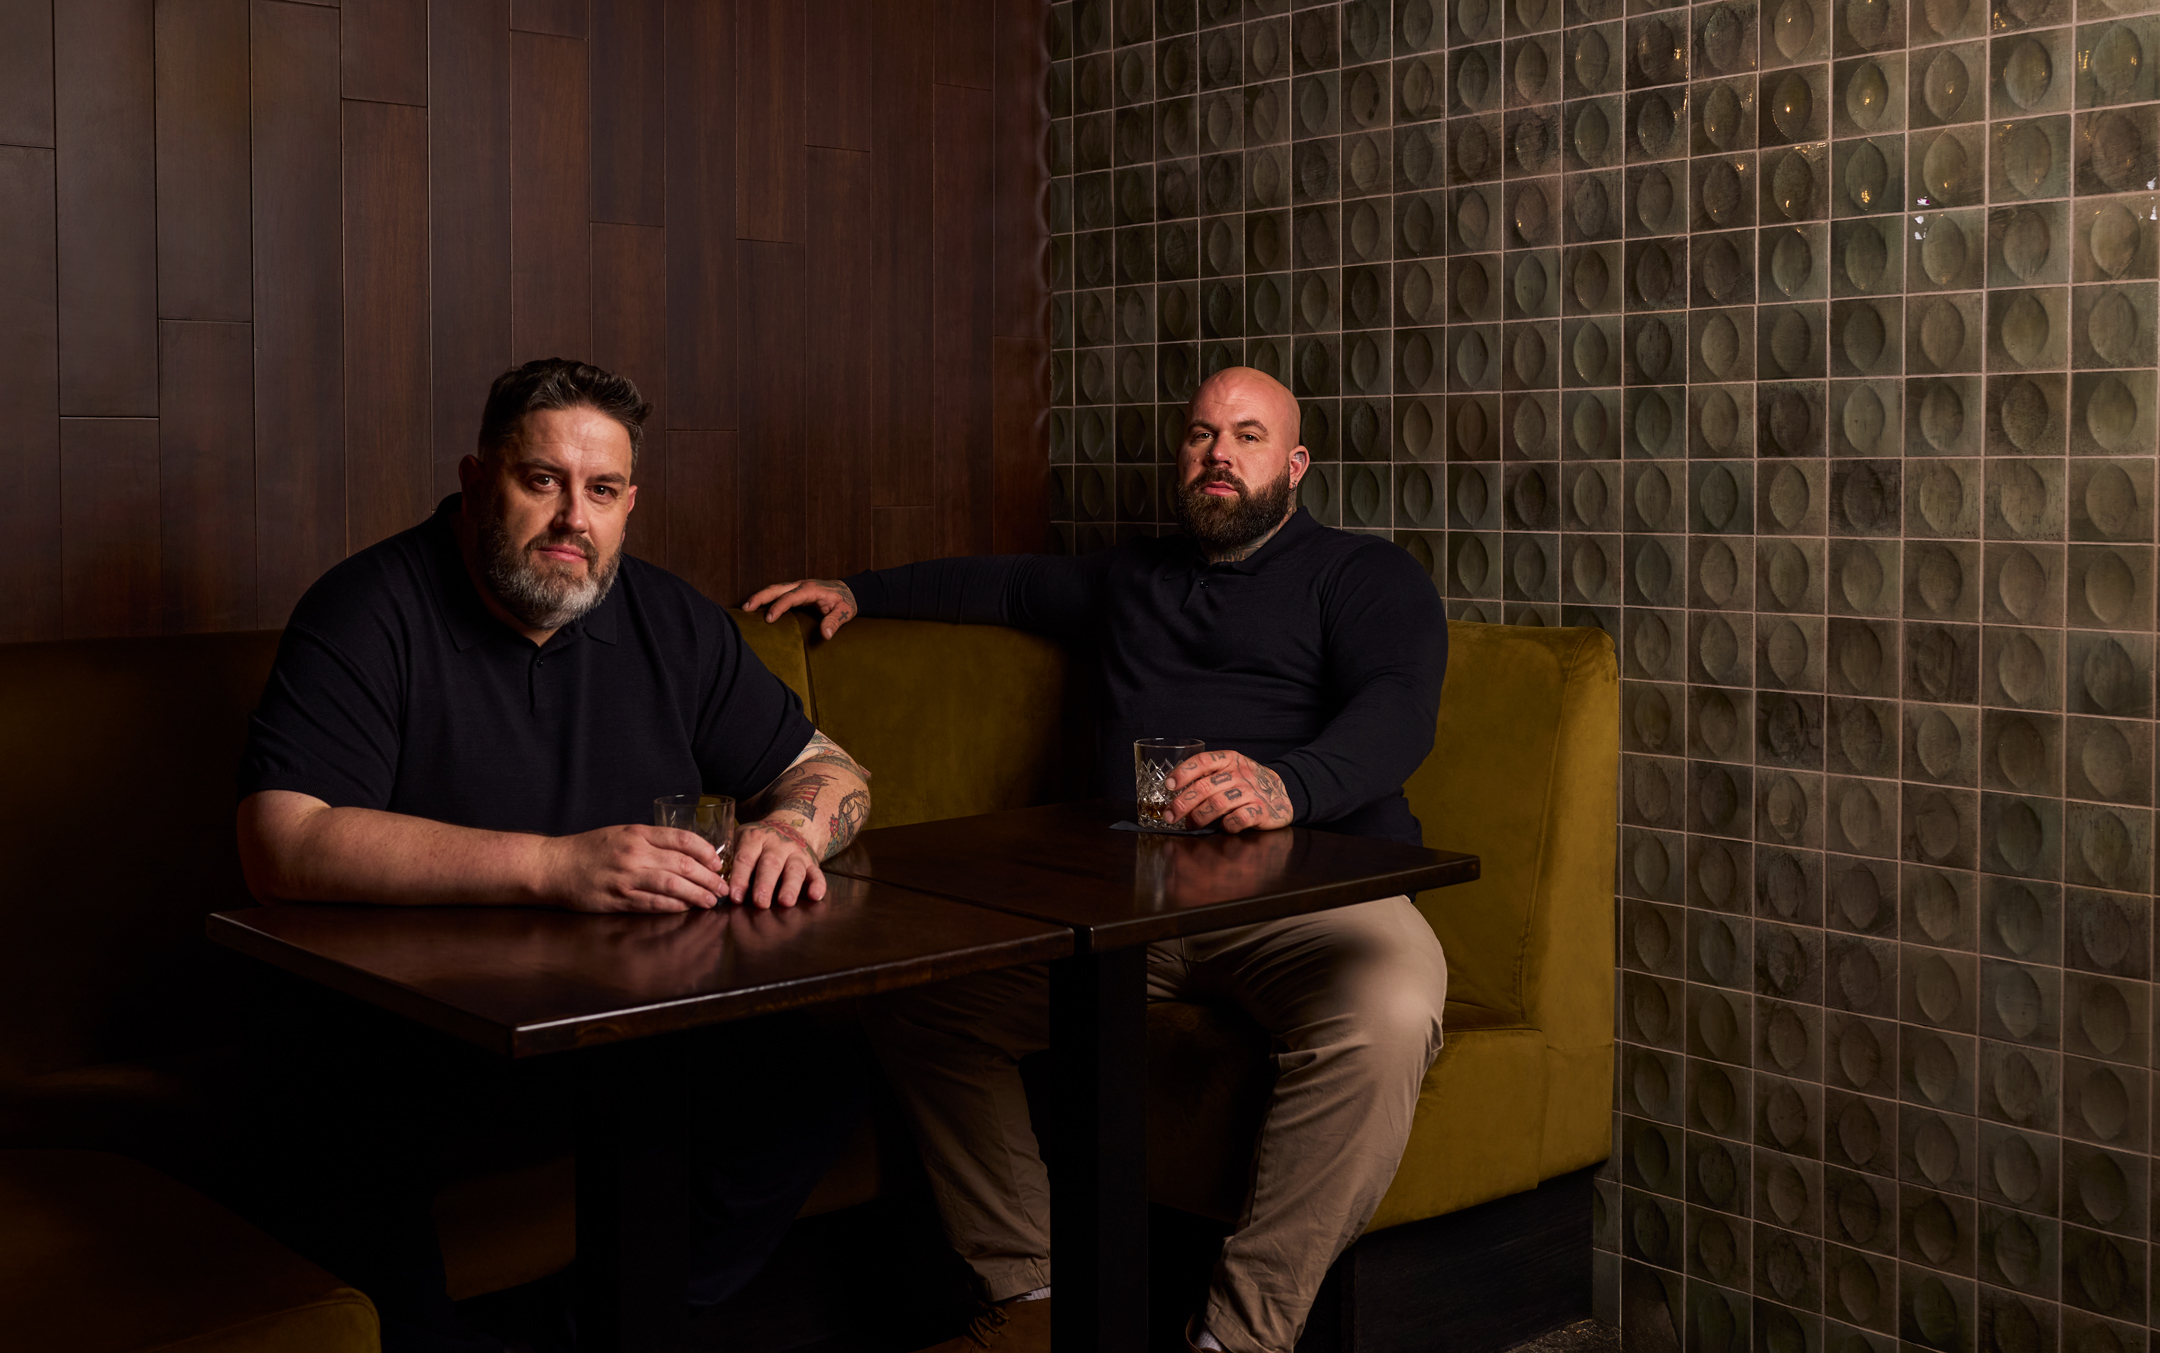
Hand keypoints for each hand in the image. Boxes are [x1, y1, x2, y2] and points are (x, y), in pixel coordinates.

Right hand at [538, 825, 727, 912]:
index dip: (705, 851)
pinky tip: (686, 908)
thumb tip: (686, 854)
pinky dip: (673, 906)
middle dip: (707, 878)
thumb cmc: (587, 850)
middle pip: (682, 864)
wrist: (552, 865)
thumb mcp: (620, 833)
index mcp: (636, 833)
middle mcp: (633, 853)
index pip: (681, 839)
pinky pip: (652, 903)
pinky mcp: (617, 899)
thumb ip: (650, 841)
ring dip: (696, 895)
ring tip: (711, 901)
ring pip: (671, 885)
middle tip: (723, 887)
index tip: (717, 862)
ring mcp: (625, 877)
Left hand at [727, 819, 829, 908]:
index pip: (745, 858)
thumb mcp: (741, 840)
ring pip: (795, 869)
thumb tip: (716, 888)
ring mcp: (796, 853)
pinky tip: (815, 896)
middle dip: (765, 884)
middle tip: (760, 903)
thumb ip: (730, 860)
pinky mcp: (812, 862)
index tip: (735, 896)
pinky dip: (818, 885)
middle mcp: (777, 844)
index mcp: (754, 838)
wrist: (788, 824)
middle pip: (770, 864)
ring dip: (790, 886)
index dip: (740, 878)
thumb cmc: (757, 841)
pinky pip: (817, 873)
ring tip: (785, 902)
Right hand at [742, 578, 857, 639]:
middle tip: (746, 608)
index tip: (769, 619)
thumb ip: (834, 622)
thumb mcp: (844, 613)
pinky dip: (766, 598)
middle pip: (776, 588)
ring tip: (745, 608)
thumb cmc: (846, 602)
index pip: (790, 597)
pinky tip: (756, 607)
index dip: (779, 607)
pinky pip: (778, 593)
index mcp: (811, 589)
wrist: (849, 591)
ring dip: (760, 597)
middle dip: (760, 597)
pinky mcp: (795, 591)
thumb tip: (825, 635)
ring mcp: (797, 587)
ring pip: (774, 589)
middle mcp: (801, 585)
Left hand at [1164, 751, 1296, 833]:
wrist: (1284, 791)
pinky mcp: (1262, 810)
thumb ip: (1207, 777)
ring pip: (1218, 804)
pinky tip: (1223, 827)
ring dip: (1199, 817)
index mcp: (1229, 760)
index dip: (1183, 773)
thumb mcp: (1230, 770)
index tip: (1168, 785)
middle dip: (1182, 804)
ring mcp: (1251, 792)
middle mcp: (1239, 774)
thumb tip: (1174, 795)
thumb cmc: (1247, 783)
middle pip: (1204, 787)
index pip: (1203, 761)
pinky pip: (1239, 818)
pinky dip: (1227, 825)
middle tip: (1170, 816)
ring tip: (1191, 824)